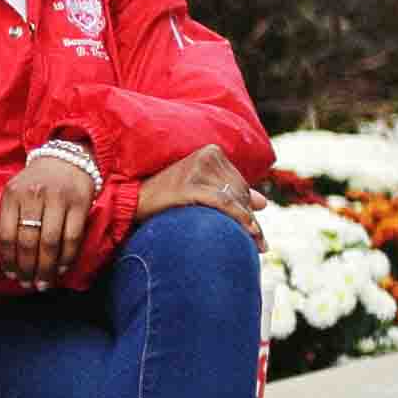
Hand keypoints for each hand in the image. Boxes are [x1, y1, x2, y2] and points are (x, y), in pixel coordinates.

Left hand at [0, 154, 98, 289]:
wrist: (66, 160)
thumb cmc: (35, 184)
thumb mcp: (12, 198)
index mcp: (12, 194)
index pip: (5, 233)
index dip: (7, 258)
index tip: (11, 275)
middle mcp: (34, 195)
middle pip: (28, 241)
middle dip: (27, 267)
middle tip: (28, 284)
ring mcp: (58, 199)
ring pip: (50, 242)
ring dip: (46, 268)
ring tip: (43, 283)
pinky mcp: (80, 204)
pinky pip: (72, 238)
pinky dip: (66, 258)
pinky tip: (60, 270)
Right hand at [136, 144, 268, 249]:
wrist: (134, 201)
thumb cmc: (167, 198)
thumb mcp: (201, 191)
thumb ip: (230, 193)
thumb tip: (263, 202)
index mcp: (211, 152)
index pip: (239, 184)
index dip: (248, 209)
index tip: (257, 232)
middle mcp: (207, 156)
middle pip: (239, 192)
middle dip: (250, 219)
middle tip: (260, 244)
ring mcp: (198, 169)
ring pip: (235, 199)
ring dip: (248, 224)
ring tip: (257, 245)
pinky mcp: (191, 185)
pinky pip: (224, 203)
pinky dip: (239, 218)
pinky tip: (250, 232)